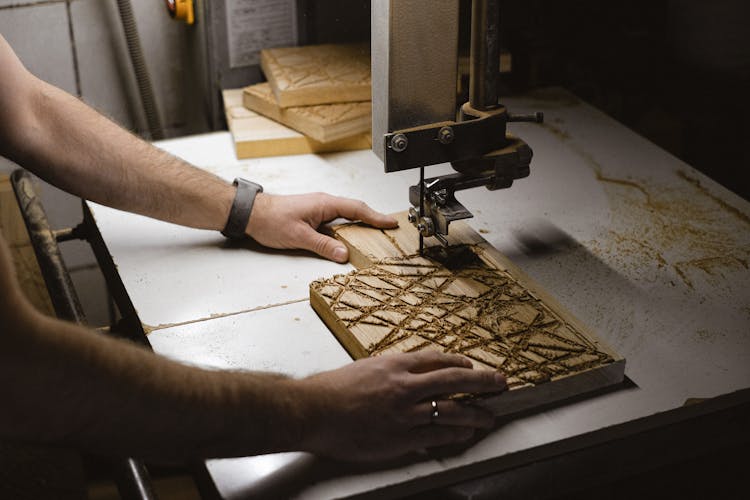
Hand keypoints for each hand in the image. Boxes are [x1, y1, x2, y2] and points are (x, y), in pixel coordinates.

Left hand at [246, 192, 397, 262]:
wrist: (251, 214)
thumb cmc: (271, 220)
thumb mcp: (299, 237)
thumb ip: (323, 246)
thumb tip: (344, 254)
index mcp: (324, 204)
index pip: (357, 209)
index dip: (375, 217)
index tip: (390, 223)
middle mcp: (324, 204)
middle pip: (355, 210)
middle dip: (373, 219)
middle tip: (389, 229)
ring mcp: (318, 209)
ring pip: (345, 216)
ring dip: (360, 225)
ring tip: (374, 235)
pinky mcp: (312, 216)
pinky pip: (335, 221)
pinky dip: (346, 229)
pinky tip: (348, 239)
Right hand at [297, 351, 506, 461]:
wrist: (314, 410)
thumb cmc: (334, 389)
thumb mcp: (367, 368)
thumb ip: (392, 371)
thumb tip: (410, 375)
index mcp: (396, 364)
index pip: (439, 359)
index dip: (461, 363)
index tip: (472, 366)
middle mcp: (406, 385)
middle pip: (455, 380)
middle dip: (483, 381)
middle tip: (500, 383)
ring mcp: (405, 412)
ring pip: (452, 410)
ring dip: (475, 413)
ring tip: (489, 416)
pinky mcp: (402, 436)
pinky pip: (437, 435)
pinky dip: (455, 434)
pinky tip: (465, 434)